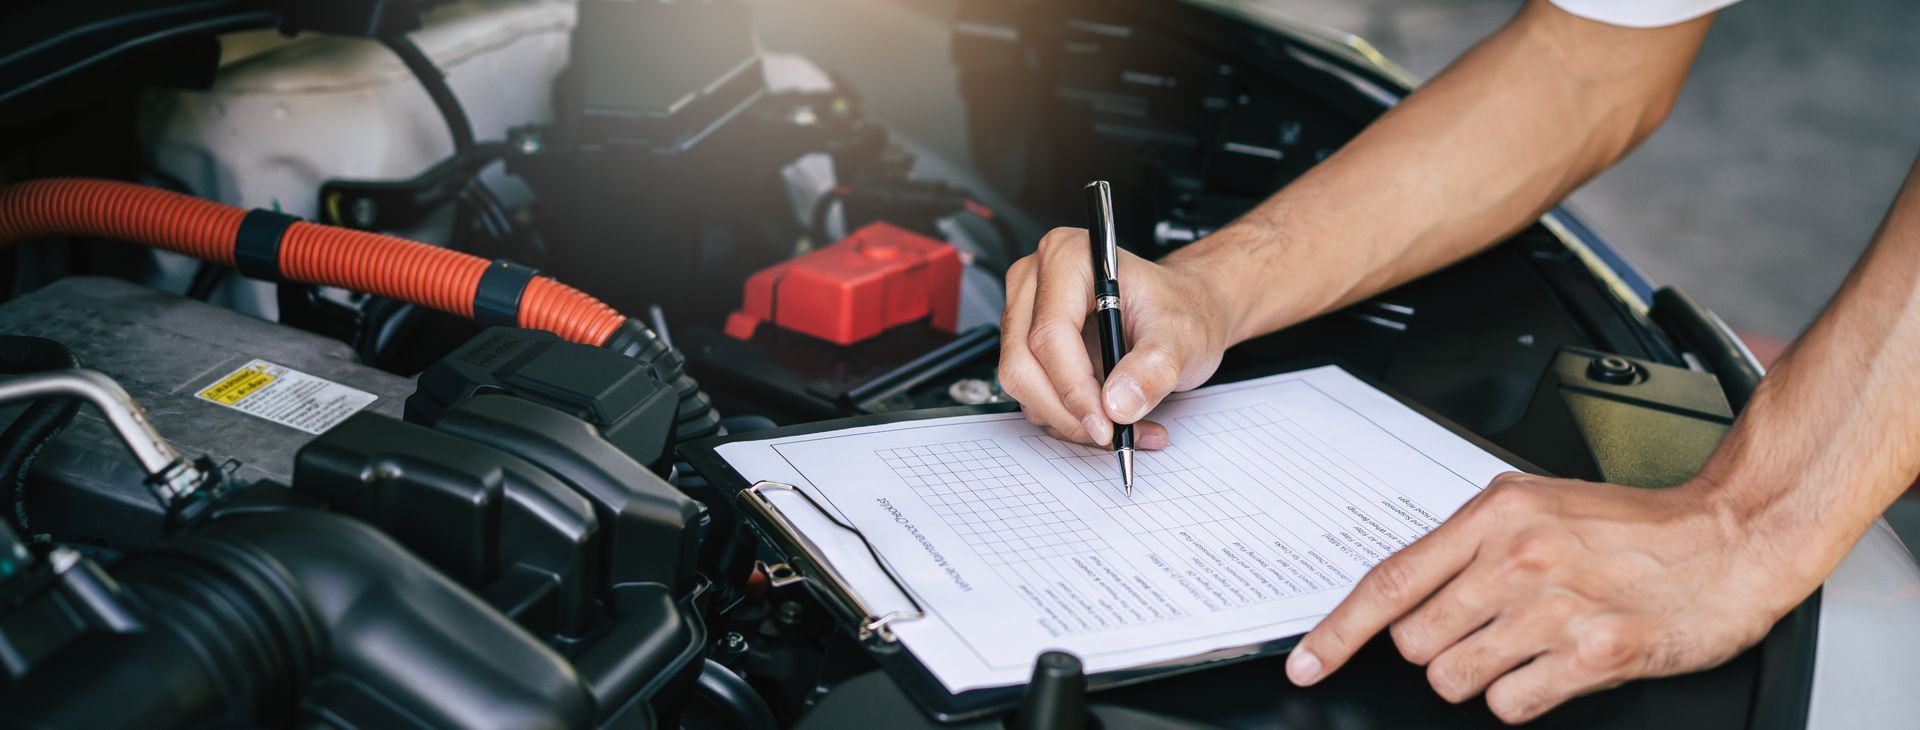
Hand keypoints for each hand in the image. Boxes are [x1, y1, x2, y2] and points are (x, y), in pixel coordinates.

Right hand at [998, 227, 1232, 446]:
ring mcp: (1025, 314)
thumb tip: (1117, 403)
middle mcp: (1036, 281)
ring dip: (1070, 419)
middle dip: (1067, 411)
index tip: (1106, 424)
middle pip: (1023, 363)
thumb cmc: (1181, 309)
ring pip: (1023, 385)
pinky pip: (1033, 394)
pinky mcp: (1027, 346)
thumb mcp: (1182, 336)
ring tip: (1125, 425)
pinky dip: (1069, 417)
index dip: (1074, 388)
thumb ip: (1154, 368)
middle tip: (1112, 433)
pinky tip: (1111, 416)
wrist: (1185, 312)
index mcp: (1069, 258)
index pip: (1050, 334)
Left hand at [1285, 472, 1807, 723]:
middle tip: (1482, 631)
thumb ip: (1468, 542)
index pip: (1390, 582)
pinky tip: (1553, 668)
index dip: (1336, 631)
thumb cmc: (1632, 526)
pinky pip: (1509, 705)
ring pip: (1453, 680)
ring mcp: (1555, 609)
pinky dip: (1521, 698)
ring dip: (1477, 676)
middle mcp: (1517, 560)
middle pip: (1415, 641)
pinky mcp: (1595, 654)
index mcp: (1494, 515)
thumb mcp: (1534, 506)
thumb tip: (1408, 588)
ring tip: (1523, 647)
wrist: (1730, 538)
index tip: (1306, 663)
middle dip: (1435, 649)